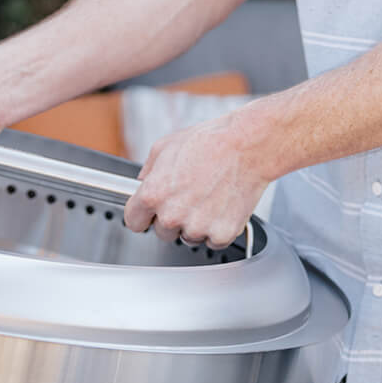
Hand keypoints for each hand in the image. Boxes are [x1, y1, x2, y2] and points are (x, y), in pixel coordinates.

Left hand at [123, 110, 269, 248]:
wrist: (248, 145)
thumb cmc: (210, 142)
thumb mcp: (165, 147)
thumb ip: (147, 172)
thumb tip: (142, 184)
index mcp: (153, 195)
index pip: (133, 222)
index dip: (142, 216)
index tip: (149, 214)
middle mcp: (172, 215)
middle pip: (162, 233)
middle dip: (172, 218)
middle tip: (189, 196)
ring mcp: (197, 228)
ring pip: (187, 237)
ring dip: (195, 224)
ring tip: (208, 196)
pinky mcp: (220, 234)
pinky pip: (211, 241)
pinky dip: (217, 228)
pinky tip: (221, 205)